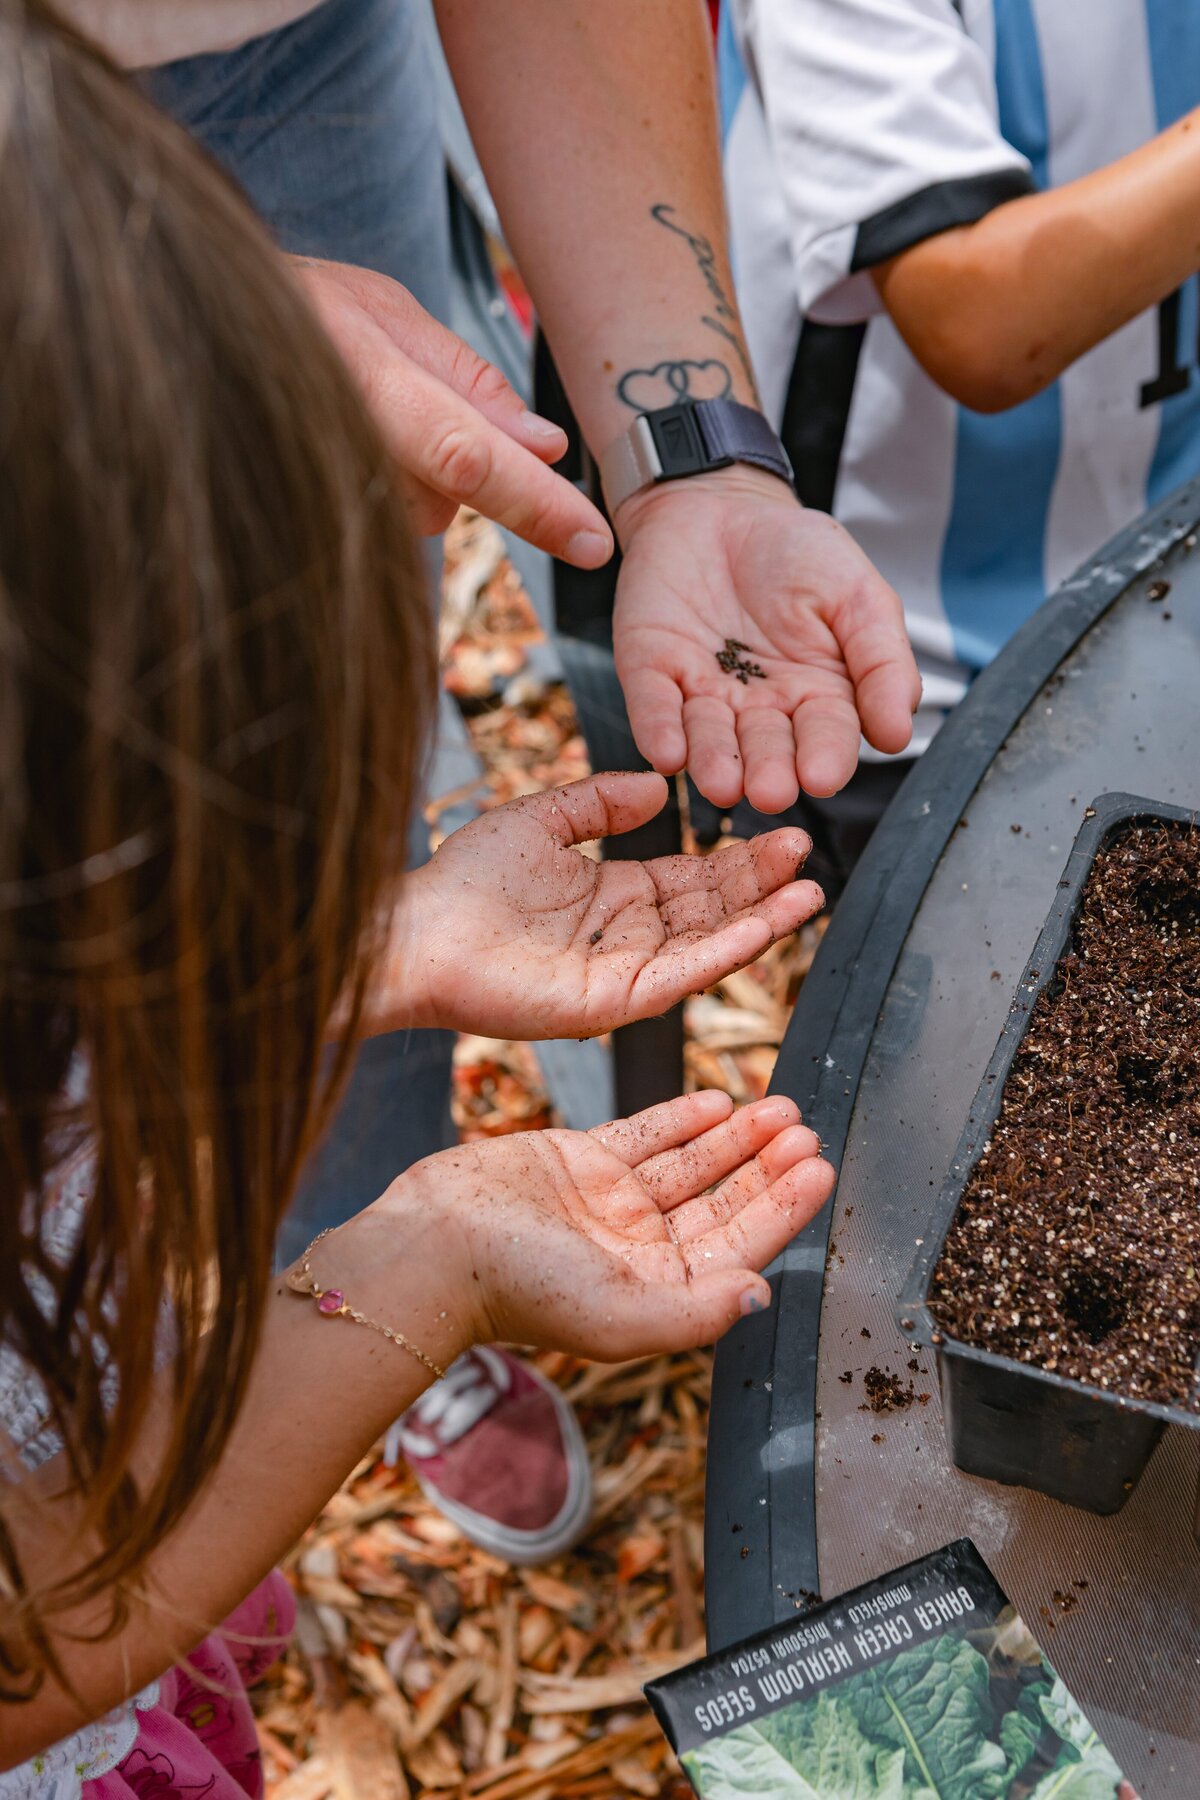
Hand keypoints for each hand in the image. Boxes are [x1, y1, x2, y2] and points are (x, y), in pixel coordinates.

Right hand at [293, 258, 612, 564]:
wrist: (184, 324)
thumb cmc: (290, 308)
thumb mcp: (383, 310)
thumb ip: (468, 382)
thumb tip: (546, 448)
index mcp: (357, 374)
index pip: (465, 455)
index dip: (535, 503)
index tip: (594, 542)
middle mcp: (328, 440)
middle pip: (439, 502)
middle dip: (446, 466)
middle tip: (395, 396)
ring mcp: (304, 494)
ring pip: (409, 519)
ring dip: (407, 480)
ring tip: (353, 410)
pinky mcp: (294, 526)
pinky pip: (372, 527)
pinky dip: (375, 490)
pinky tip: (337, 444)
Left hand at [373, 772, 822, 1038]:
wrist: (416, 934)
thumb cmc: (463, 883)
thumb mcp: (540, 820)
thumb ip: (598, 802)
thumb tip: (658, 784)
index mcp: (614, 895)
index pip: (695, 877)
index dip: (739, 858)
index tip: (785, 833)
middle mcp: (628, 937)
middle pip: (713, 909)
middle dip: (762, 882)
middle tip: (807, 852)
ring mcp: (625, 973)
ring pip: (709, 944)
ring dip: (761, 919)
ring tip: (808, 891)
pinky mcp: (615, 1002)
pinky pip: (682, 975)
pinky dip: (725, 951)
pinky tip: (762, 926)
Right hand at [387, 1090, 833, 1359]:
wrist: (433, 1245)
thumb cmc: (519, 1291)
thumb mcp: (619, 1315)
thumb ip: (697, 1312)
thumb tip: (763, 1295)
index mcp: (656, 1289)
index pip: (739, 1245)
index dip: (784, 1207)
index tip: (821, 1168)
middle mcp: (639, 1247)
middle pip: (722, 1200)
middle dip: (767, 1167)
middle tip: (806, 1130)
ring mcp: (610, 1202)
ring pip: (691, 1163)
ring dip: (736, 1136)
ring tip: (779, 1107)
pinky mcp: (578, 1160)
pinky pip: (645, 1134)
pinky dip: (682, 1117)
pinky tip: (717, 1100)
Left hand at [612, 466, 920, 810]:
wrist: (722, 504)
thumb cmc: (798, 554)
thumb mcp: (859, 596)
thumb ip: (883, 662)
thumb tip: (899, 732)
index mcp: (818, 697)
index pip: (826, 738)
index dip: (825, 758)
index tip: (821, 776)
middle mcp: (760, 710)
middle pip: (766, 750)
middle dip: (768, 772)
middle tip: (770, 791)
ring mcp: (703, 694)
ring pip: (709, 739)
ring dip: (714, 763)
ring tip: (721, 784)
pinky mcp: (651, 673)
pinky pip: (653, 706)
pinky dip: (659, 729)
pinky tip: (667, 753)